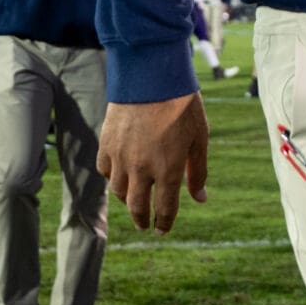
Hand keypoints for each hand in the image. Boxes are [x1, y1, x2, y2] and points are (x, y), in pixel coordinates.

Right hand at [98, 94, 209, 233]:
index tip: (163, 229)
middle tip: (146, 225)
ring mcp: (120, 157)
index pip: (164, 209)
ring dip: (127, 199)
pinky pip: (105, 170)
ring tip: (134, 199)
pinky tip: (120, 174)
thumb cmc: (182, 105)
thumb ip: (197, 171)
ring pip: (118, 191)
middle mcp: (141, 168)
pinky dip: (112, 177)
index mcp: (168, 170)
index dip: (164, 223)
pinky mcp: (106, 143)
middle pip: (137, 207)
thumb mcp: (199, 138)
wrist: (152, 75)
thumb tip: (200, 198)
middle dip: (142, 220)